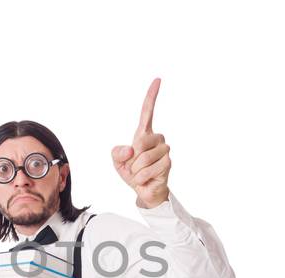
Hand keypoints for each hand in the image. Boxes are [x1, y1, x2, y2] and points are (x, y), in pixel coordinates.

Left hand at [110, 78, 171, 208]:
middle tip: (134, 166)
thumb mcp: (117, 162)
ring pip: (144, 157)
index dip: (151, 96)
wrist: (144, 190)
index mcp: (143, 134)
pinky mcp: (168, 162)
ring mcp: (164, 150)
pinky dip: (141, 177)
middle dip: (132, 158)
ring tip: (140, 173)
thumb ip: (117, 153)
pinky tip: (146, 178)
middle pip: (141, 141)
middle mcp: (157, 138)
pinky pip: (148, 169)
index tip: (158, 79)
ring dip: (136, 169)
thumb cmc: (132, 172)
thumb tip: (131, 149)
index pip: (147, 112)